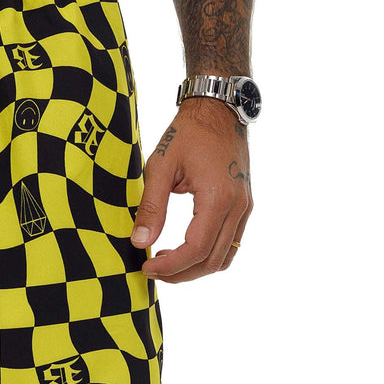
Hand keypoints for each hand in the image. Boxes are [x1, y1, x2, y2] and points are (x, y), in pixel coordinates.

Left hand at [130, 97, 252, 281]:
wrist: (218, 110)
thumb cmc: (187, 133)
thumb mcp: (160, 166)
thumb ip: (151, 206)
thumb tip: (138, 242)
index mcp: (217, 198)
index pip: (195, 249)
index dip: (170, 266)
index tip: (146, 268)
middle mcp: (237, 207)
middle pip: (212, 260)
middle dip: (181, 273)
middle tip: (152, 270)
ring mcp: (245, 207)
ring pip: (225, 256)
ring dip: (196, 268)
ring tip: (165, 261)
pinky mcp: (244, 205)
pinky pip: (230, 242)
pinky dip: (208, 254)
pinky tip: (182, 248)